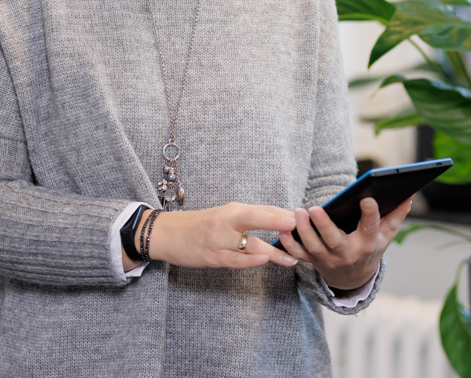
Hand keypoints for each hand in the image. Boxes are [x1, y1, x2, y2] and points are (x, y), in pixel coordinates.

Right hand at [141, 203, 298, 269]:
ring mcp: (218, 241)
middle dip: (278, 222)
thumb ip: (252, 218)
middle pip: (255, 218)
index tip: (302, 215)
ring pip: (248, 244)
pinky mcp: (212, 258)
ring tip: (292, 257)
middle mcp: (225, 222)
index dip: (281, 213)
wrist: (168, 235)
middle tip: (299, 227)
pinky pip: (234, 260)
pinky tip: (264, 260)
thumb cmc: (203, 225)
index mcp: (231, 210)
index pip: (261, 209)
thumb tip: (283, 218)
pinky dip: (250, 260)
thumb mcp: (226, 216)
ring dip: (272, 251)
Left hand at [278, 195, 413, 291]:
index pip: (370, 227)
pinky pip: (298, 255)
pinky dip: (288, 245)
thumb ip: (396, 214)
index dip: (370, 214)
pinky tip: (282, 230)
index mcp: (367, 244)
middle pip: (334, 241)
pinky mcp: (313, 261)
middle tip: (314, 208)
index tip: (367, 199)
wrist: (353, 277)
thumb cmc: (370, 248)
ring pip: (313, 247)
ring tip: (298, 212)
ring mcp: (328, 260)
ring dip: (304, 231)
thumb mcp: (385, 235)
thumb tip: (410, 194)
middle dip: (324, 225)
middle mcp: (347, 254)